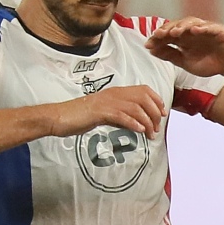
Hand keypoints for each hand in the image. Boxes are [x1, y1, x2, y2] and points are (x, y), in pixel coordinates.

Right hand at [49, 84, 166, 138]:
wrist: (60, 116)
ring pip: (136, 107)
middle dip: (155, 113)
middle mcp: (114, 94)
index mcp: (115, 92)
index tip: (163, 112)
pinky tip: (140, 131)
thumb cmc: (80, 116)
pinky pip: (122, 116)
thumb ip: (120, 116)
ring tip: (151, 134)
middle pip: (143, 97)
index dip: (156, 100)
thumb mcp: (105, 114)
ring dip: (147, 121)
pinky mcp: (100, 112)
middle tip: (157, 127)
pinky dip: (134, 123)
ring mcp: (107, 102)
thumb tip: (136, 123)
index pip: (143, 90)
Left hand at [146, 17, 223, 77]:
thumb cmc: (210, 63)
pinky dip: (203, 28)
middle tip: (158, 35)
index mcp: (184, 39)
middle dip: (167, 30)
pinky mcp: (219, 31)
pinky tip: (195, 30)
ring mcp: (206, 29)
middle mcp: (193, 31)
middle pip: (178, 26)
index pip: (168, 35)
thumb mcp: (186, 63)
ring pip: (192, 23)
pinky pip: (210, 27)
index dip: (158, 38)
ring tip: (174, 32)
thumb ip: (170, 56)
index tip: (148, 44)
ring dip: (182, 26)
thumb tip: (151, 50)